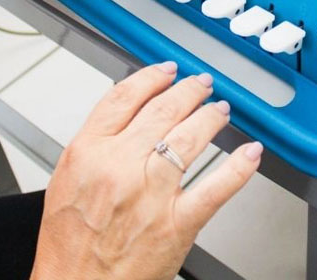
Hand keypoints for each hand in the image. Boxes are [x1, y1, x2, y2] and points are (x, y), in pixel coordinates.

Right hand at [30, 61, 262, 279]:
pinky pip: (217, 187)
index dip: (151, 77)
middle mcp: (121, 166)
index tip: (165, 71)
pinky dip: (239, 168)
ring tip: (219, 110)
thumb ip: (96, 145)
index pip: (125, 97)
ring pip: (191, 137)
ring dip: (211, 117)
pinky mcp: (177, 223)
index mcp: (88, 152)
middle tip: (200, 85)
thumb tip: (128, 116)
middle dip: (188, 91)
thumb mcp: (67, 180)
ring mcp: (152, 193)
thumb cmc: (68, 245)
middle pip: (163, 110)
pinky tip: (250, 153)